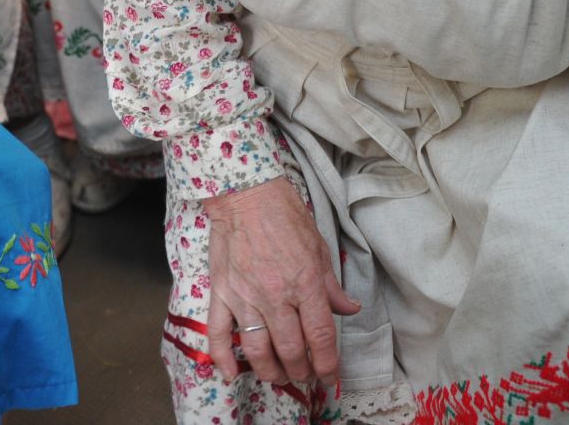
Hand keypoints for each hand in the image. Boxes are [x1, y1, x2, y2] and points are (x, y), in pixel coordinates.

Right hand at [203, 179, 359, 387]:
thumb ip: (332, 285)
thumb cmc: (285, 215)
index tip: (330, 376)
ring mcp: (245, 297)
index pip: (321, 337)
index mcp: (306, 283)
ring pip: (257, 350)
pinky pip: (218, 333)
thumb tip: (349, 309)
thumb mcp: (319, 247)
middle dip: (301, 371)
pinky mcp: (221, 293)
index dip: (328, 364)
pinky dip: (223, 358)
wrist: (246, 193)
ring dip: (270, 371)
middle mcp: (276, 296)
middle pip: (291, 350)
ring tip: (278, 376)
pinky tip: (230, 373)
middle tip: (305, 375)